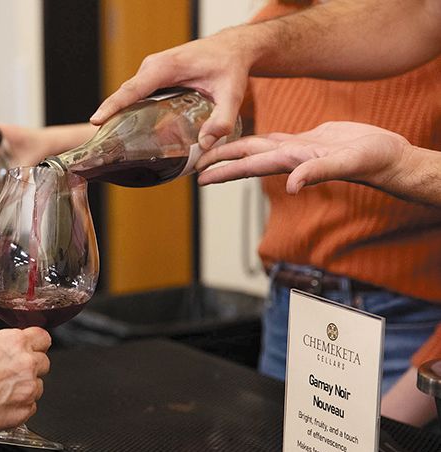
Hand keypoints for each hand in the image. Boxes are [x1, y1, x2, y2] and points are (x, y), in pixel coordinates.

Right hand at [0, 327, 51, 435]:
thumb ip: (4, 341)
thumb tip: (14, 344)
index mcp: (15, 342)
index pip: (43, 338)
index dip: (36, 344)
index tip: (32, 349)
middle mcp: (26, 364)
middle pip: (44, 362)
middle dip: (30, 367)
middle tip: (9, 373)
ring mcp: (27, 389)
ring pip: (38, 386)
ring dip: (24, 387)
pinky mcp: (23, 412)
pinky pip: (31, 406)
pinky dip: (19, 405)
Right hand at [90, 30, 250, 148]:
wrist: (232, 48)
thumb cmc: (230, 65)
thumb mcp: (231, 94)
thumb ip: (222, 120)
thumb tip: (206, 143)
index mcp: (166, 68)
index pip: (132, 89)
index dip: (113, 105)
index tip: (97, 121)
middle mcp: (153, 67)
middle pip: (125, 94)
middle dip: (110, 115)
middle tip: (103, 144)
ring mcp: (151, 71)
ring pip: (129, 95)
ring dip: (118, 114)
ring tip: (110, 140)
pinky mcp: (154, 77)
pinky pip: (136, 94)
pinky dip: (128, 109)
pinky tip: (128, 128)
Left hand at [195, 121, 411, 195]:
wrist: (388, 157)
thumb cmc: (371, 162)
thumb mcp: (345, 165)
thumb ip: (318, 173)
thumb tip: (293, 185)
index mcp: (291, 161)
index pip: (248, 166)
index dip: (223, 170)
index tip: (200, 177)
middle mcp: (288, 157)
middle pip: (244, 157)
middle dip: (218, 160)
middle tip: (192, 163)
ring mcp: (295, 150)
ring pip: (255, 147)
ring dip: (232, 150)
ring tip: (210, 150)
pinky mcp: (305, 142)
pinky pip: (273, 140)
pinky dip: (256, 139)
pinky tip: (245, 138)